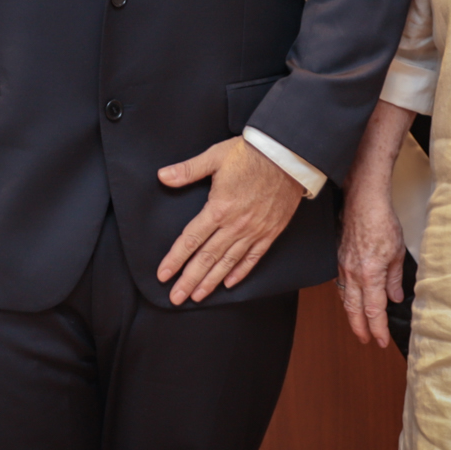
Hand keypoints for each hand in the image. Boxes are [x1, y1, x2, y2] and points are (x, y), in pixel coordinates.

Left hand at [156, 137, 303, 304]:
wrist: (288, 156)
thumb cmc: (250, 153)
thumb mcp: (215, 156)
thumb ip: (188, 169)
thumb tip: (162, 176)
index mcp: (218, 208)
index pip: (191, 240)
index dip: (175, 259)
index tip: (163, 275)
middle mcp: (235, 225)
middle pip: (207, 258)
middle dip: (189, 280)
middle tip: (176, 298)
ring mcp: (254, 231)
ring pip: (228, 262)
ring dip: (211, 281)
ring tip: (197, 296)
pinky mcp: (270, 232)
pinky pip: (253, 258)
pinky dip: (240, 272)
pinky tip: (229, 283)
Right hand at [336, 174, 403, 347]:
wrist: (362, 202)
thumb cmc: (381, 222)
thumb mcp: (397, 253)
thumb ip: (395, 279)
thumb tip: (396, 297)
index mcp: (370, 274)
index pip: (374, 310)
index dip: (378, 329)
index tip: (382, 340)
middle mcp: (353, 274)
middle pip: (354, 310)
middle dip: (360, 328)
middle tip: (366, 341)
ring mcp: (343, 266)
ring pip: (344, 298)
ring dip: (351, 315)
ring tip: (358, 325)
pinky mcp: (338, 258)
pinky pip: (340, 284)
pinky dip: (345, 297)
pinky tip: (349, 299)